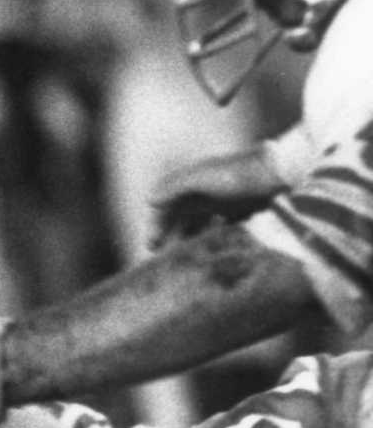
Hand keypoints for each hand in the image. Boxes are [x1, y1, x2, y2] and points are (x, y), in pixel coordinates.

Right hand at [148, 152, 285, 247]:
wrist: (277, 171)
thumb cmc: (236, 174)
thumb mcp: (200, 178)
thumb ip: (174, 187)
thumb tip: (149, 200)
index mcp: (191, 183)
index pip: (167, 206)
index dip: (157, 225)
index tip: (152, 245)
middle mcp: (205, 191)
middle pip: (182, 215)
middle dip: (171, 233)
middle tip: (164, 255)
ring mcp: (224, 199)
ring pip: (200, 221)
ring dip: (191, 236)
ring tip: (187, 253)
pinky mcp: (242, 207)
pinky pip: (223, 224)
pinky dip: (215, 234)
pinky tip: (215, 246)